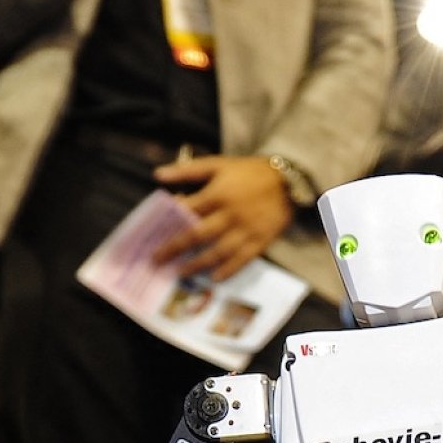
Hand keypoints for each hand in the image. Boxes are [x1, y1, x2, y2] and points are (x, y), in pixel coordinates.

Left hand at [151, 155, 292, 280]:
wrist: (288, 181)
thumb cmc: (249, 172)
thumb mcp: (218, 164)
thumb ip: (187, 170)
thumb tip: (158, 175)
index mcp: (217, 194)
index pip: (187, 211)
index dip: (169, 222)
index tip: (153, 234)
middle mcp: (229, 215)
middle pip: (197, 235)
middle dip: (175, 249)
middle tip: (157, 262)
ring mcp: (245, 231)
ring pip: (217, 252)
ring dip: (197, 264)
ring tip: (181, 274)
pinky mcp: (260, 241)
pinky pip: (242, 260)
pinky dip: (228, 270)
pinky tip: (214, 278)